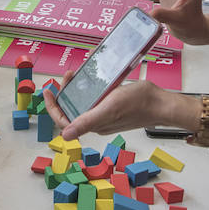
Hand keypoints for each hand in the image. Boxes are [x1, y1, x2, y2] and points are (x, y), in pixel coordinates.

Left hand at [44, 75, 178, 140]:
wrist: (160, 102)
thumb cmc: (139, 104)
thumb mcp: (109, 108)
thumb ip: (87, 121)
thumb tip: (64, 136)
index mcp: (93, 125)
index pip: (64, 121)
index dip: (53, 107)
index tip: (48, 91)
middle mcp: (96, 121)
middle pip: (72, 109)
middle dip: (65, 93)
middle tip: (67, 76)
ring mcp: (104, 114)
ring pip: (82, 102)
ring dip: (76, 88)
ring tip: (77, 73)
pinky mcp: (112, 106)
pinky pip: (94, 97)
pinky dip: (89, 86)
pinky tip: (91, 76)